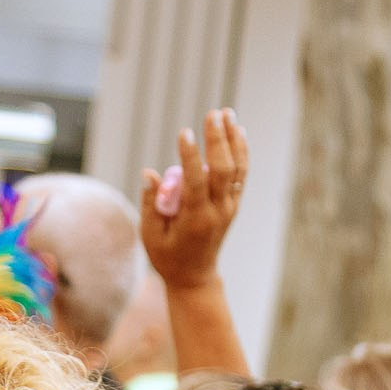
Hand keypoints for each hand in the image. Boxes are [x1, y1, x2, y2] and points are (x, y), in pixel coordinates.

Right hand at [138, 109, 246, 291]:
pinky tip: (237, 131)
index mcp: (196, 220)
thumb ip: (150, 204)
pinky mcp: (233, 203)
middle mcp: (218, 211)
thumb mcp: (150, 235)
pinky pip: (240, 173)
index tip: (184, 133)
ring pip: (236, 168)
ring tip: (226, 113)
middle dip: (218, 139)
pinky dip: (241, 151)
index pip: (196, 182)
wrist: (194, 276)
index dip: (190, 157)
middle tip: (212, 114)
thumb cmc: (167, 257)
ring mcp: (229, 206)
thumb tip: (149, 173)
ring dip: (233, 139)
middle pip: (223, 169)